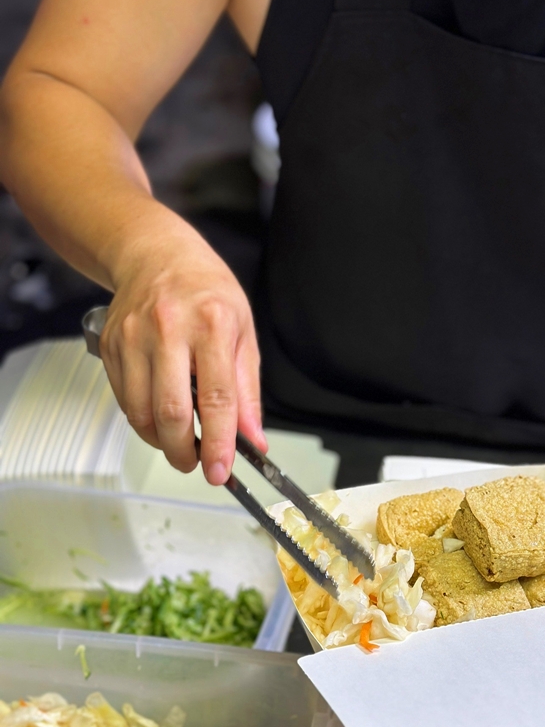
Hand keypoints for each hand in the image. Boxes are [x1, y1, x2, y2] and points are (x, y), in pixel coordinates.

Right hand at [100, 232, 265, 484]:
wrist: (156, 255)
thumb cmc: (206, 292)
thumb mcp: (243, 334)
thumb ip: (247, 391)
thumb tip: (252, 439)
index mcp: (213, 325)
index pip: (217, 399)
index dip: (219, 443)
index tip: (220, 472)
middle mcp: (169, 330)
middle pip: (171, 412)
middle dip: (184, 452)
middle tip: (196, 463)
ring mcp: (134, 338)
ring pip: (141, 412)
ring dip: (161, 441)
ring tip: (179, 443)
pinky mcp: (111, 346)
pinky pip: (124, 400)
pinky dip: (142, 420)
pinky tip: (159, 417)